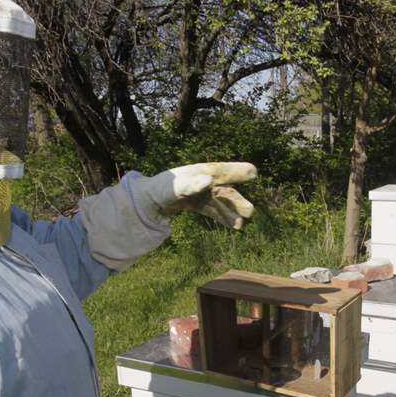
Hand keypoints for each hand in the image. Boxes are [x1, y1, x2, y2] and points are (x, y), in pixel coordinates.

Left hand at [141, 162, 257, 229]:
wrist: (141, 202)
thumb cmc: (154, 192)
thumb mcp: (168, 189)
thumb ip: (187, 185)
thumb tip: (208, 180)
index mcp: (194, 172)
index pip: (217, 170)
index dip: (235, 171)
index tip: (253, 171)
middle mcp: (199, 180)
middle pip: (222, 189)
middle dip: (236, 200)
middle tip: (250, 211)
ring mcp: (199, 192)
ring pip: (220, 201)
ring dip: (231, 212)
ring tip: (241, 224)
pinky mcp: (196, 203)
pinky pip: (213, 210)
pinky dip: (223, 217)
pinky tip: (235, 226)